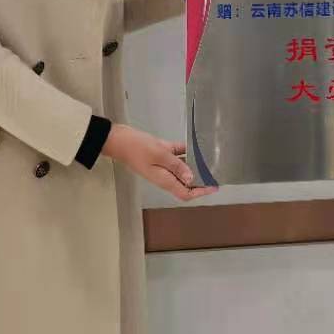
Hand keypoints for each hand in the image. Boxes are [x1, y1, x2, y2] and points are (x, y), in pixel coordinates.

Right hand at [102, 124, 217, 200]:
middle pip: (186, 182)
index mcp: (165, 180)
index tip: (213, 186)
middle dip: (200, 180)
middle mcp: (165, 175)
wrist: (119, 139)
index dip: (200, 192)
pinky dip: (186, 151)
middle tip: (215, 172)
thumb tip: (191, 178)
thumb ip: (176, 166)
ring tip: (210, 159)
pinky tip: (196, 145)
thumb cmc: (138, 148)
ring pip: (183, 168)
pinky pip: (177, 154)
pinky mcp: (161, 153)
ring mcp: (163, 164)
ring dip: (195, 165)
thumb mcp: (159, 155)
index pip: (185, 193)